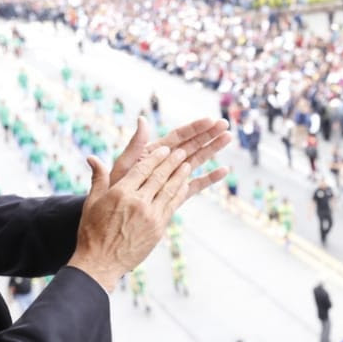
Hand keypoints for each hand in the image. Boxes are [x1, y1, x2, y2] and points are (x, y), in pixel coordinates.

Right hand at [67, 144, 197, 291]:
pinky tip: (184, 186)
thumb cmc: (92, 232)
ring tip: (187, 164)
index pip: (143, 169)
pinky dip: (179, 194)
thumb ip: (98, 179)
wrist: (100, 263)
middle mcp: (138, 202)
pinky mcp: (158, 228)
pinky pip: (172, 206)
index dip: (156, 157)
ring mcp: (151, 216)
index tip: (165, 149)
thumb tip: (93, 158)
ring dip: (180, 176)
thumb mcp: (91, 203)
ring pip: (169, 190)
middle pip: (159, 177)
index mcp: (121, 193)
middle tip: (181, 152)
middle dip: (172, 162)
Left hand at [110, 117, 230, 193]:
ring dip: (212, 150)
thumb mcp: (124, 166)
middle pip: (191, 145)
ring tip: (228, 138)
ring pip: (196, 160)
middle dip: (208, 135)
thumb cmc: (114, 191)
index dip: (194, 128)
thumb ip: (135, 145)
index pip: (178, 136)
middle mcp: (165, 162)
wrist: (114, 221)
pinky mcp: (177, 195)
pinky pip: (195, 185)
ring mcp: (172, 178)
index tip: (210, 120)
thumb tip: (142, 120)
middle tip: (225, 125)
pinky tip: (223, 170)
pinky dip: (209, 178)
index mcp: (154, 153)